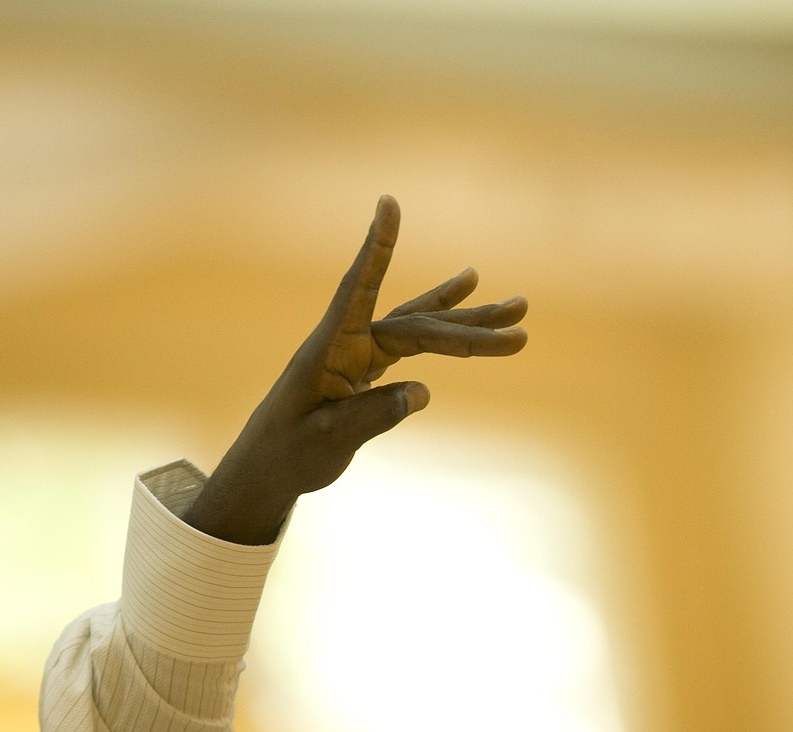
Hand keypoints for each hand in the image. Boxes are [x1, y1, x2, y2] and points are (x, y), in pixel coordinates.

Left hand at [182, 195, 527, 544]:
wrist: (269, 466)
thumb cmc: (289, 452)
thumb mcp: (327, 441)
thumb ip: (371, 416)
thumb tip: (424, 392)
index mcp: (330, 347)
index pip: (358, 287)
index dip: (376, 249)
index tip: (388, 204)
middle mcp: (349, 339)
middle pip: (417, 322)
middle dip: (471, 322)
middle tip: (522, 315)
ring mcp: (361, 350)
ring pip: (423, 327)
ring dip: (468, 319)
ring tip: (517, 306)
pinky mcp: (369, 365)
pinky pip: (414, 341)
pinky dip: (444, 328)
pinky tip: (470, 306)